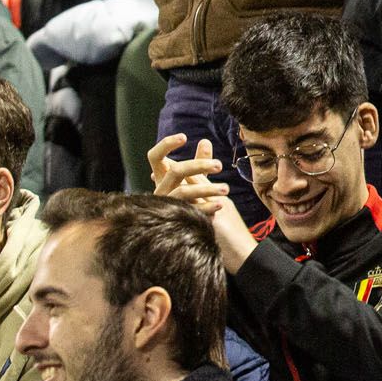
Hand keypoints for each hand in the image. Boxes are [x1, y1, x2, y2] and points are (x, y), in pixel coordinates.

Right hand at [147, 134, 257, 269]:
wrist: (200, 244)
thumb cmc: (199, 209)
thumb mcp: (200, 184)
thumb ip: (200, 164)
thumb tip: (204, 140)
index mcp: (164, 180)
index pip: (155, 158)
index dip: (165, 146)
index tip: (184, 137)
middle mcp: (161, 193)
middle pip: (174, 171)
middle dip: (197, 165)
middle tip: (219, 166)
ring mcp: (165, 209)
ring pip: (182, 192)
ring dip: (206, 188)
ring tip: (226, 189)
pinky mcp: (173, 224)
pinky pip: (188, 212)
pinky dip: (205, 208)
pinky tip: (219, 206)